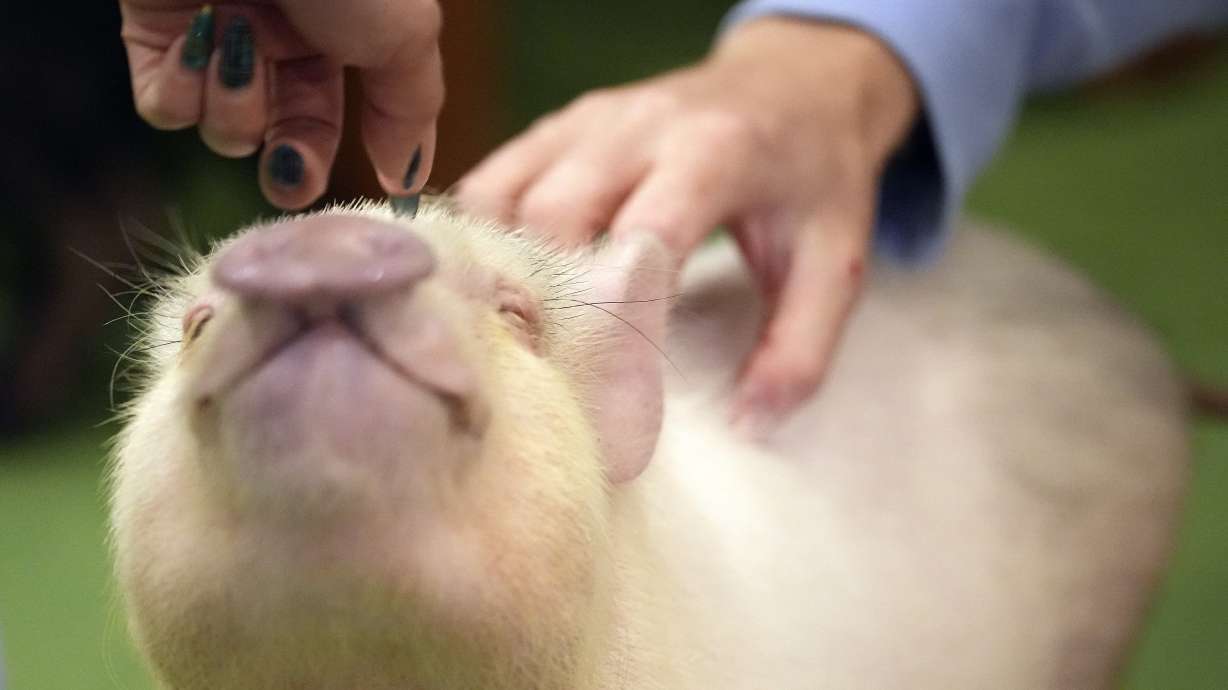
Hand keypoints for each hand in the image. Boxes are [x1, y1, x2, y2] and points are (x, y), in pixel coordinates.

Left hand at [119, 0, 443, 209]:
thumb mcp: (404, 36)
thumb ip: (411, 111)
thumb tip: (408, 180)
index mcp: (339, 37)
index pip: (330, 124)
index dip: (334, 159)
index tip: (340, 191)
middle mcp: (277, 41)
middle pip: (278, 139)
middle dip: (288, 164)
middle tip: (288, 171)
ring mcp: (217, 38)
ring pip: (225, 129)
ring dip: (236, 108)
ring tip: (241, 50)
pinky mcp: (154, 35)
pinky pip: (167, 107)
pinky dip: (184, 91)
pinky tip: (199, 45)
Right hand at [456, 19, 917, 432]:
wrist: (798, 83)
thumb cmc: (816, 179)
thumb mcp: (837, 263)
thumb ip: (800, 348)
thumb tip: (747, 425)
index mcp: (716, 154)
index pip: (642, 241)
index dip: (616, 322)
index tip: (608, 400)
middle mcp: (639, 127)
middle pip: (552, 215)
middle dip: (546, 304)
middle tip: (554, 379)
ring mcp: (589, 119)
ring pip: (503, 196)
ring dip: (504, 273)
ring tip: (525, 341)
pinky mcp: (559, 124)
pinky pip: (493, 182)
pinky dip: (486, 240)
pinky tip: (510, 289)